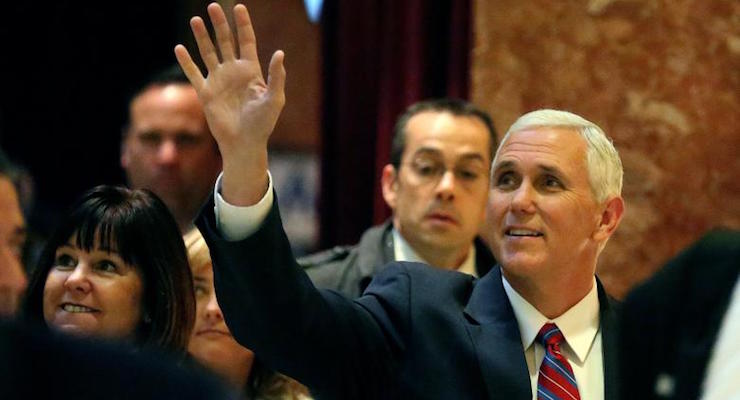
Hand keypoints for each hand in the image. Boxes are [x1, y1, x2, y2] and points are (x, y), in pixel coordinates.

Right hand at [174, 2, 285, 204]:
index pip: (246, 41)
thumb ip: (277, 76)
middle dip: (219, 24)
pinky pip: (194, 74)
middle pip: (225, 42)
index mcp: (251, 71)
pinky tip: (179, 48)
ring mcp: (218, 81)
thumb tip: (279, 53)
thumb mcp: (275, 99)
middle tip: (213, 6)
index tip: (239, 7)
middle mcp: (233, 72)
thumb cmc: (263, 123)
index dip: (243, 24)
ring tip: (195, 19)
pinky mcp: (206, 93)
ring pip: (208, 53)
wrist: (244, 143)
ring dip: (202, 37)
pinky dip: (186, 62)